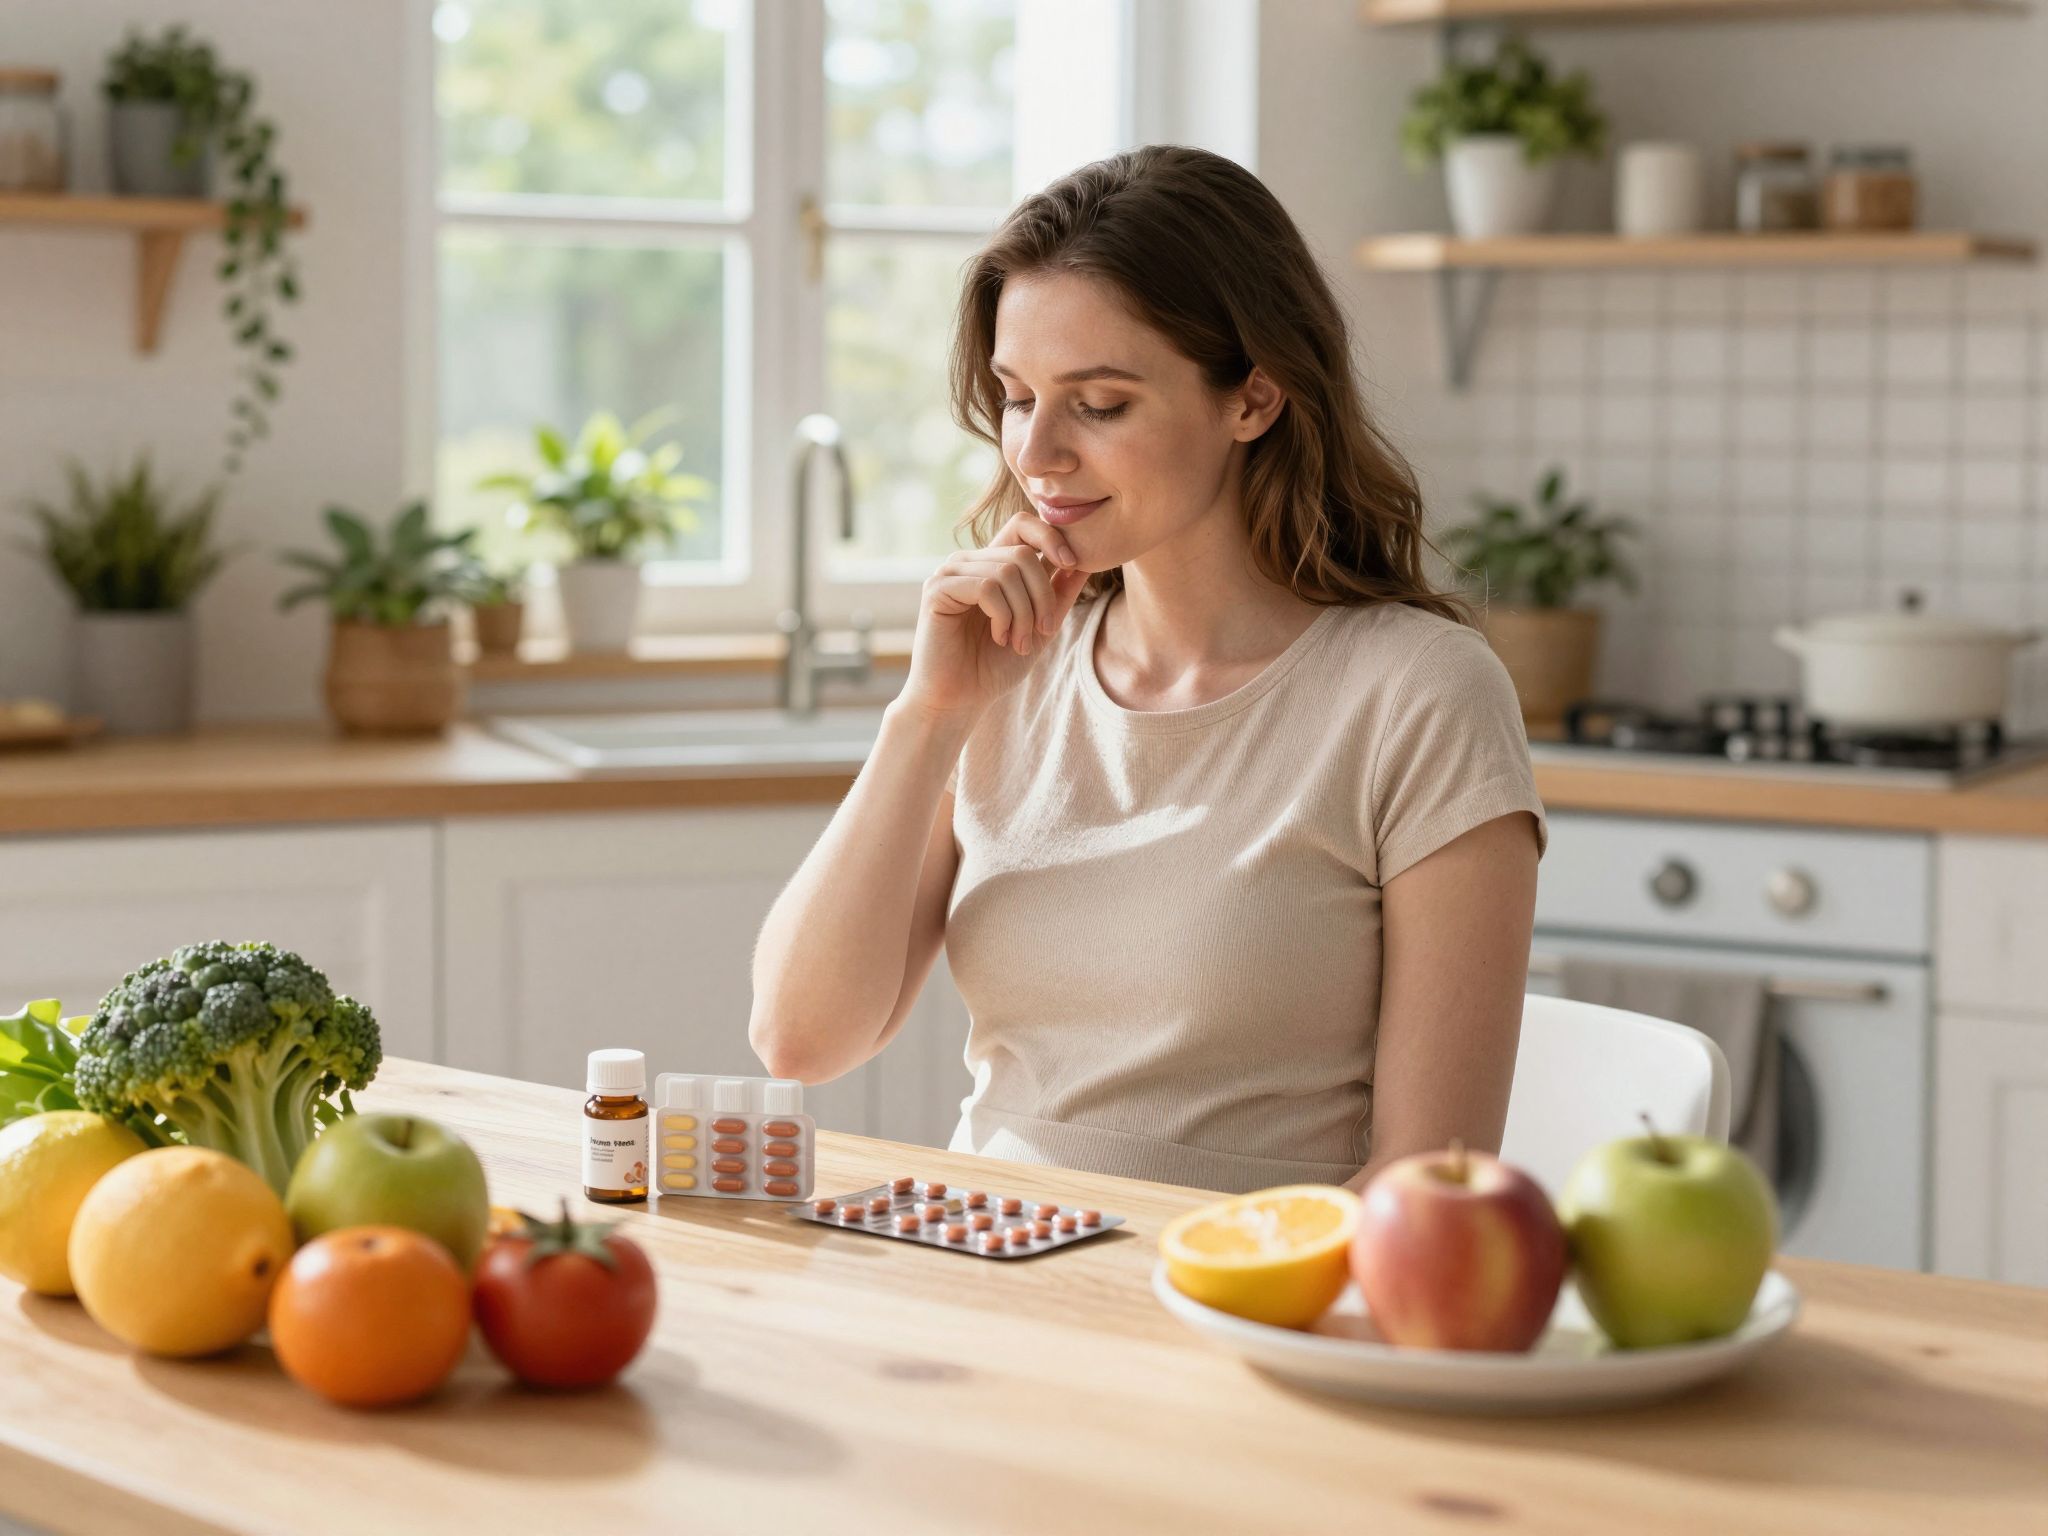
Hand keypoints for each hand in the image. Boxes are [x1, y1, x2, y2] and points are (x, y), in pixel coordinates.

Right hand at [895, 509, 1091, 725]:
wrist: (959, 699)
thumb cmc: (994, 667)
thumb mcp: (1039, 628)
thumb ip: (1059, 594)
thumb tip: (1086, 561)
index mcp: (992, 565)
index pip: (1023, 525)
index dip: (1051, 537)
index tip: (1072, 564)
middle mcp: (970, 562)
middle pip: (1023, 553)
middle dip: (1043, 596)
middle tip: (1043, 632)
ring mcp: (950, 573)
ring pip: (1007, 571)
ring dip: (1024, 613)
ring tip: (1018, 642)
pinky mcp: (937, 589)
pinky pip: (985, 587)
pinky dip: (1002, 616)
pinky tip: (998, 637)